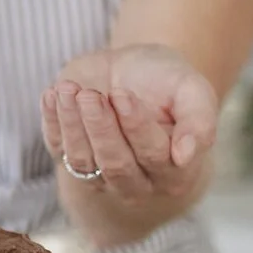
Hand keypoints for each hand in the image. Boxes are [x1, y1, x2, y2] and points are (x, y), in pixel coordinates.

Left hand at [40, 44, 217, 209]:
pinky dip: (52, 121)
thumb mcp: (193, 91)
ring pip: (83, 161)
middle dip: (100, 127)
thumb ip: (200, 122)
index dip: (135, 125)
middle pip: (115, 165)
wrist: (135, 70)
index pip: (153, 155)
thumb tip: (185, 157)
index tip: (121, 94)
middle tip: (90, 95)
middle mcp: (137, 182)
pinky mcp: (69, 155)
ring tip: (70, 89)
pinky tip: (54, 94)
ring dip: (72, 124)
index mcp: (175, 170)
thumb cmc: (168, 82)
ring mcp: (100, 173)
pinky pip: (56, 147)